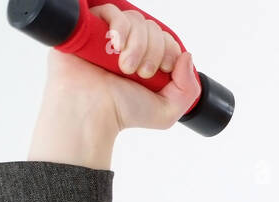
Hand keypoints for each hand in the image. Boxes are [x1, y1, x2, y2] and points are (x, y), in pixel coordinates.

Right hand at [40, 4, 201, 133]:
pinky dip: (119, 26)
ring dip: (137, 44)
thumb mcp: (167, 111)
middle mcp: (130, 46)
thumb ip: (187, 88)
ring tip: (125, 67)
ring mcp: (110, 36)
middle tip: (142, 73)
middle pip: (153, 28)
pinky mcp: (91, 27)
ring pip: (136, 20)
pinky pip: (111, 11)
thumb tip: (186, 55)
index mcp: (148, 61)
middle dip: (154, 51)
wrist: (91, 110)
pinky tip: (116, 45)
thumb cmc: (123, 112)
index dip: (170, 51)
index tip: (163, 70)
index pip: (168, 40)